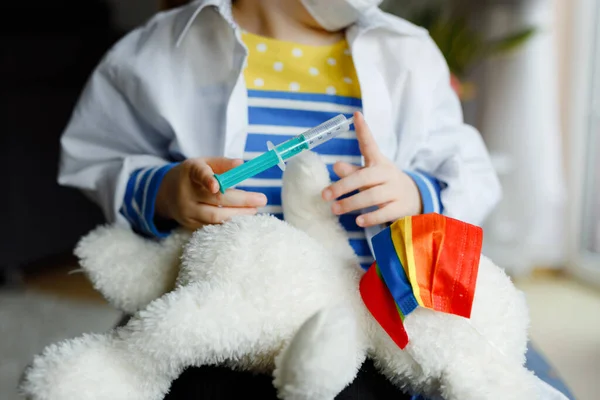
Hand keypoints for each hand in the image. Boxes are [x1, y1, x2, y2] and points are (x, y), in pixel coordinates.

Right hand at [155, 157, 266, 229]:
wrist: (165, 192)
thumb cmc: (192, 175)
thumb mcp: (204, 163)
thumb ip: (223, 163)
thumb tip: (241, 165)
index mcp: (190, 172)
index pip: (199, 174)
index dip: (207, 180)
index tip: (216, 185)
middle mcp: (186, 192)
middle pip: (215, 199)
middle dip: (241, 201)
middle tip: (262, 199)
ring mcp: (186, 211)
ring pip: (214, 217)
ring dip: (238, 215)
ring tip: (255, 210)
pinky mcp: (189, 225)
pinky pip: (212, 226)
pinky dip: (228, 223)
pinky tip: (242, 219)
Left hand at [321, 112, 421, 227]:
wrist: (414, 197)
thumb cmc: (383, 183)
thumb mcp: (369, 175)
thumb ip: (352, 171)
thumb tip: (335, 165)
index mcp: (378, 161)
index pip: (370, 144)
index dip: (364, 130)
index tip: (356, 115)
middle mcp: (387, 173)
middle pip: (364, 177)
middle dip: (343, 186)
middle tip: (325, 195)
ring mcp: (395, 190)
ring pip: (372, 196)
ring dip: (351, 203)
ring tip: (335, 209)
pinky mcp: (400, 207)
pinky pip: (384, 212)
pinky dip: (371, 217)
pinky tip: (358, 221)